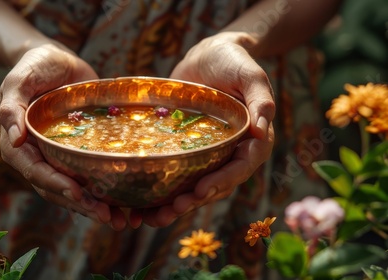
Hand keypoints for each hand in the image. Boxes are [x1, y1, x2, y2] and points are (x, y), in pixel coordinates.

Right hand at [0, 44, 128, 229]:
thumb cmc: (36, 66)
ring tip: (120, 220)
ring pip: (73, 190)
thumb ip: (12, 105)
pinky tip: (126, 204)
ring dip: (94, 207)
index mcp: (18, 145)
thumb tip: (14, 138)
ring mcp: (58, 158)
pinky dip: (104, 192)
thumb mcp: (20, 78)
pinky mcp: (77, 155)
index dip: (55, 184)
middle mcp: (38, 157)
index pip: (35, 171)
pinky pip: (88, 177)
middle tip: (106, 216)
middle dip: (80, 205)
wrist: (59, 62)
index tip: (77, 194)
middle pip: (56, 188)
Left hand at [137, 32, 275, 226]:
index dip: (222, 181)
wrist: (208, 55)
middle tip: (173, 209)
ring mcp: (210, 153)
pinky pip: (179, 173)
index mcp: (253, 140)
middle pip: (217, 184)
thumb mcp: (249, 73)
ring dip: (178, 204)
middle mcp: (232, 152)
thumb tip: (263, 127)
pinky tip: (144, 203)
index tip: (201, 191)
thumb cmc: (233, 61)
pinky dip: (165, 189)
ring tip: (155, 218)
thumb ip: (260, 97)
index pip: (240, 167)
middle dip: (196, 200)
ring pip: (197, 185)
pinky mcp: (189, 150)